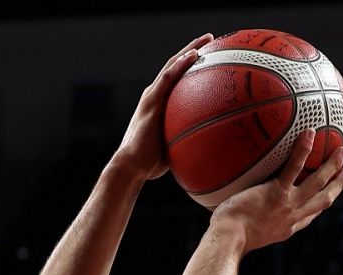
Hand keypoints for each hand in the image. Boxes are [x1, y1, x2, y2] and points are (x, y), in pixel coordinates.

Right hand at [109, 34, 211, 181]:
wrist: (131, 167)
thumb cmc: (151, 163)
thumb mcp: (173, 146)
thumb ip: (187, 138)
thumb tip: (210, 144)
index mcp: (158, 104)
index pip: (175, 79)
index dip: (190, 64)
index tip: (208, 55)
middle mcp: (153, 96)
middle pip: (174, 66)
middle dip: (192, 50)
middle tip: (211, 39)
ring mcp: (151, 98)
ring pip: (171, 66)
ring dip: (189, 50)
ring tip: (207, 39)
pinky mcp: (150, 102)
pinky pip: (167, 78)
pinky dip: (180, 65)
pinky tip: (194, 55)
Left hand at [210, 132, 342, 252]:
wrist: (228, 240)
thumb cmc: (226, 239)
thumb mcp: (243, 235)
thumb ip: (247, 223)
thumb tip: (232, 214)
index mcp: (286, 228)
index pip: (310, 215)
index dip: (322, 203)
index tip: (330, 195)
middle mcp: (292, 217)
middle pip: (324, 198)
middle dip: (338, 185)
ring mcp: (288, 204)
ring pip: (318, 182)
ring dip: (333, 166)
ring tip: (342, 150)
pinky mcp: (277, 192)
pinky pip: (294, 167)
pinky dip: (303, 150)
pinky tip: (309, 133)